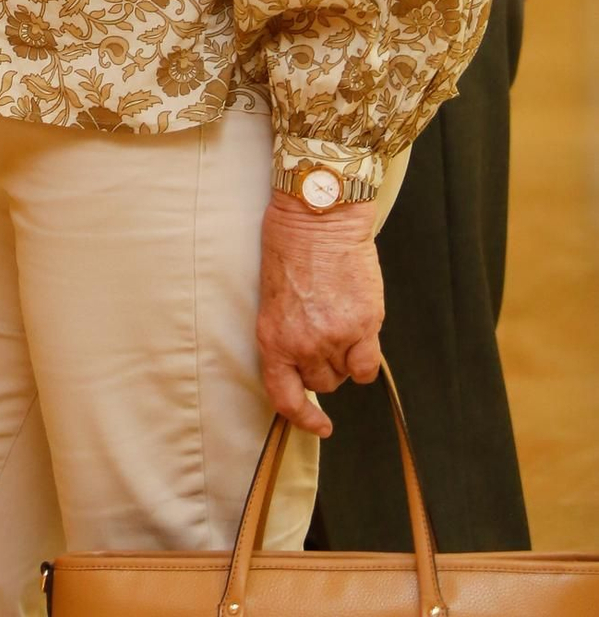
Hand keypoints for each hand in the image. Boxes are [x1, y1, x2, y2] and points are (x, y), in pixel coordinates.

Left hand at [256, 193, 383, 436]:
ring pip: (344, 374)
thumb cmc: (291, 245)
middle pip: (320, 381)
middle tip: (323, 331)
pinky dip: (365, 357)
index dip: (302, 417)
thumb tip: (304, 358)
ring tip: (339, 319)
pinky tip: (361, 333)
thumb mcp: (274, 296)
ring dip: (343, 357)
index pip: (284, 396)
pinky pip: (368, 366)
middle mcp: (303, 343)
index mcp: (272, 336)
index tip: (319, 425)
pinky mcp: (364, 324)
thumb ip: (287, 332)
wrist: (318, 214)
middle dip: (322, 364)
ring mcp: (335, 336)